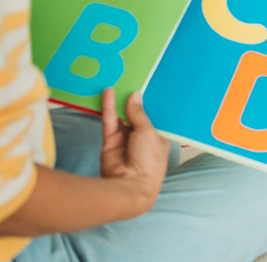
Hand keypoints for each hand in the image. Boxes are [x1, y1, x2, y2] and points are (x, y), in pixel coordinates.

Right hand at [98, 88, 168, 218]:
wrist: (128, 186)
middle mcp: (141, 139)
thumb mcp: (148, 132)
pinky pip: (109, 121)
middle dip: (133, 101)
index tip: (147, 85)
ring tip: (118, 81)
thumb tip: (135, 96)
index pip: (154, 117)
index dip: (150, 104)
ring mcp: (125, 141)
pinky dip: (108, 107)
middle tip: (130, 79)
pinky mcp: (110, 142)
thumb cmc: (149, 161)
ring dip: (119, 102)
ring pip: (121, 117)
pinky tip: (108, 93)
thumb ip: (139, 114)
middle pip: (135, 116)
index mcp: (158, 138)